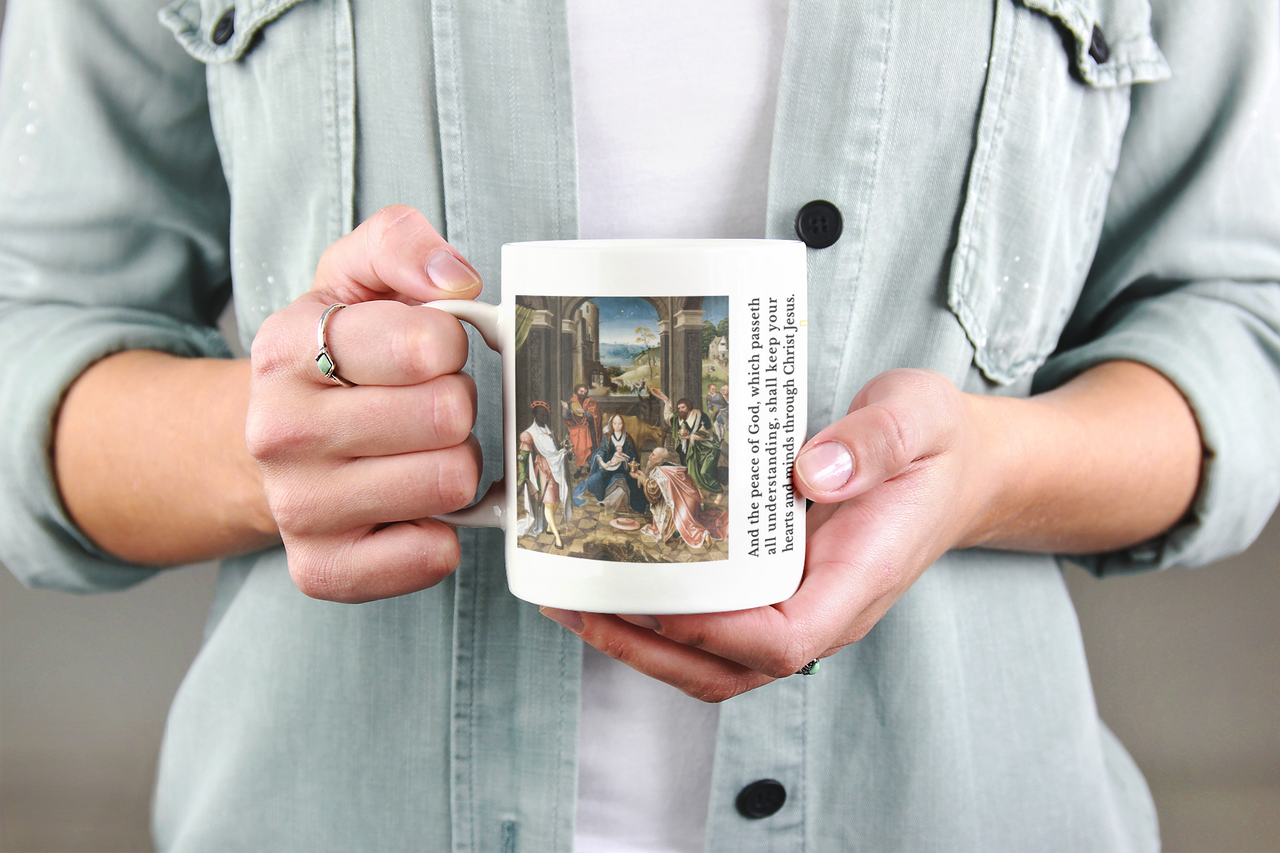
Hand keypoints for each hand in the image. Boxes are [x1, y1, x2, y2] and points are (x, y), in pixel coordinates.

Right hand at [247, 206, 484, 602]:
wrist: (271, 443)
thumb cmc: (334, 358)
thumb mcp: (352, 278)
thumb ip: (400, 243)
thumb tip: (457, 278)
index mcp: (288, 346)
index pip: (430, 344)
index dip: (450, 345)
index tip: (428, 352)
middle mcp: (280, 430)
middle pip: (450, 417)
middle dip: (456, 407)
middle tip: (424, 408)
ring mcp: (297, 506)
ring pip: (451, 483)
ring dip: (454, 466)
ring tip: (416, 452)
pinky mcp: (321, 568)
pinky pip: (432, 556)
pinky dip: (441, 532)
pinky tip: (411, 508)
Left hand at [542, 369, 989, 698]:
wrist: (958, 467)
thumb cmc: (938, 447)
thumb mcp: (920, 419)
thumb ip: (873, 442)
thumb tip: (809, 471)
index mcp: (860, 579)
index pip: (783, 641)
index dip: (714, 632)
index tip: (655, 600)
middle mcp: (824, 608)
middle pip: (729, 667)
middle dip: (647, 647)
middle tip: (573, 606)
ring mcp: (799, 603)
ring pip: (713, 657)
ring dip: (641, 641)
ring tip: (572, 602)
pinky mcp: (778, 587)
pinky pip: (714, 622)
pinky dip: (660, 616)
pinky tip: (616, 581)